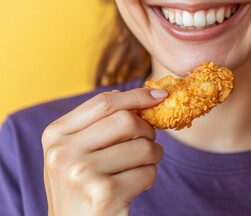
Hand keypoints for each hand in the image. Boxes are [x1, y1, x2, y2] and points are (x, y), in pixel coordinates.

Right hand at [42, 88, 167, 215]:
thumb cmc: (80, 188)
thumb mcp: (75, 153)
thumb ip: (95, 124)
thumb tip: (125, 92)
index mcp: (55, 135)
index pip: (103, 102)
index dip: (136, 96)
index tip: (160, 95)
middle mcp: (63, 153)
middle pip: (126, 121)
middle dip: (147, 131)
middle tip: (147, 144)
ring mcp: (82, 173)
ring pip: (143, 147)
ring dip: (153, 157)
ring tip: (141, 167)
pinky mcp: (105, 193)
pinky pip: (148, 172)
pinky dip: (149, 177)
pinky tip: (134, 187)